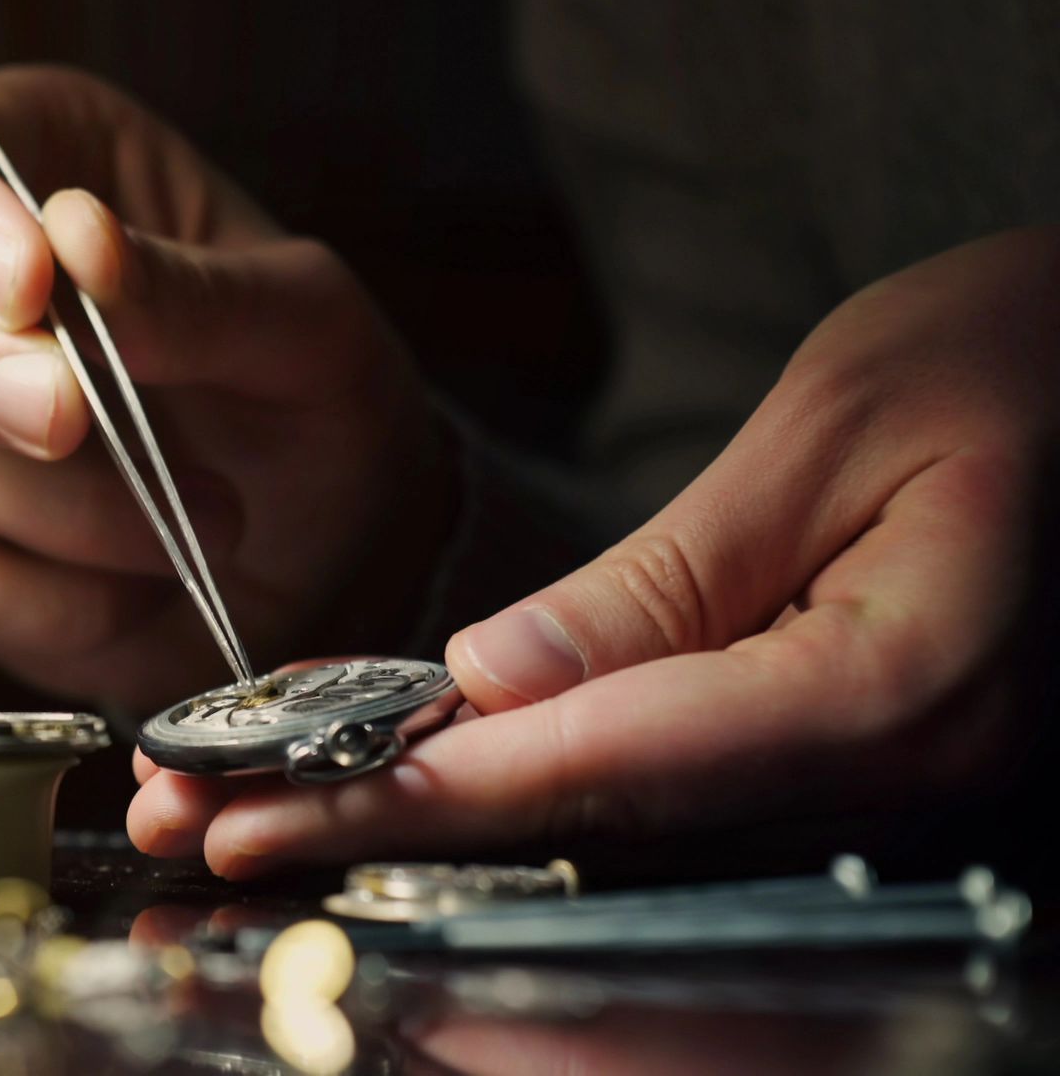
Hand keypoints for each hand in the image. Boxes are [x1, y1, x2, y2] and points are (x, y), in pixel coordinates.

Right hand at [0, 67, 444, 705]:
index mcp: (42, 162)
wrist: (325, 547)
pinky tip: (134, 593)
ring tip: (206, 517)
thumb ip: (196, 289)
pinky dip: (42, 604)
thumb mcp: (307, 329)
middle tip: (79, 419)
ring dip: (64, 506)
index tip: (28, 283)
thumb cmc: (309, 397)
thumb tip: (76, 238)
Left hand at [129, 227, 1059, 875]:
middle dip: (385, 829)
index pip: (603, 763)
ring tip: (270, 813)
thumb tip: (495, 684)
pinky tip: (418, 784)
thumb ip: (668, 579)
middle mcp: (890, 775)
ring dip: (433, 824)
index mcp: (896, 686)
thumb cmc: (1024, 362)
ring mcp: (878, 790)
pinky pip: (667, 796)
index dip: (415, 793)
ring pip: (619, 829)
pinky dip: (527, 794)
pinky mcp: (853, 765)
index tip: (265, 808)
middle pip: (590, 823)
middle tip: (213, 828)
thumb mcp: (839, 427)